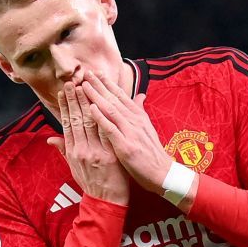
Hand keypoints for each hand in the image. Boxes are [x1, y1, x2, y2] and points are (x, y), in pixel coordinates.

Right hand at [46, 81, 129, 205]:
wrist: (105, 202)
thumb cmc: (91, 184)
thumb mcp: (73, 168)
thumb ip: (64, 151)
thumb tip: (51, 139)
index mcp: (73, 151)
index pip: (67, 123)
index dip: (66, 106)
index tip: (65, 90)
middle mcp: (81, 150)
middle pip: (76, 119)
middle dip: (74, 99)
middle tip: (72, 80)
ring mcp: (95, 152)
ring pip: (89, 123)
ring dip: (87, 102)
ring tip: (85, 86)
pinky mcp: (109, 156)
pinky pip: (105, 133)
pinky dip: (102, 118)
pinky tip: (101, 105)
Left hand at [77, 70, 172, 194]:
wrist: (163, 173)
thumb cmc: (152, 153)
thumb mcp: (147, 128)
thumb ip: (140, 111)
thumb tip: (140, 95)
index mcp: (138, 116)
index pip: (121, 96)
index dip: (108, 83)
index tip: (96, 73)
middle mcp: (134, 121)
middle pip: (114, 99)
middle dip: (99, 85)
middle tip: (86, 73)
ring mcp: (130, 133)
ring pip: (111, 109)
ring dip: (96, 96)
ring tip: (84, 85)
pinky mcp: (126, 146)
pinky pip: (111, 129)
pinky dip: (101, 117)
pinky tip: (91, 108)